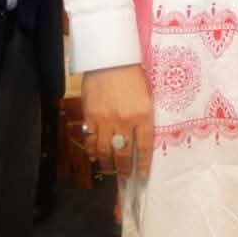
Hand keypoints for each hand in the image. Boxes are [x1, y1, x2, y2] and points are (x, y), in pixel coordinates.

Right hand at [81, 64, 153, 178]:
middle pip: (123, 154)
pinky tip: (95, 156)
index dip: (143, 165)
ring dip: (107, 164)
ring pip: (105, 151)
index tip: (141, 176)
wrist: (111, 60)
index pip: (144, 147)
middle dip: (124, 169)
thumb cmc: (133, 77)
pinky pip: (90, 140)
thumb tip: (140, 141)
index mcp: (143, 115)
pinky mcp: (90, 116)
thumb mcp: (146, 97)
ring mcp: (105, 120)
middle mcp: (125, 121)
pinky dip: (92, 151)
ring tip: (110, 169)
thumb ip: (143, 119)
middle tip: (125, 176)